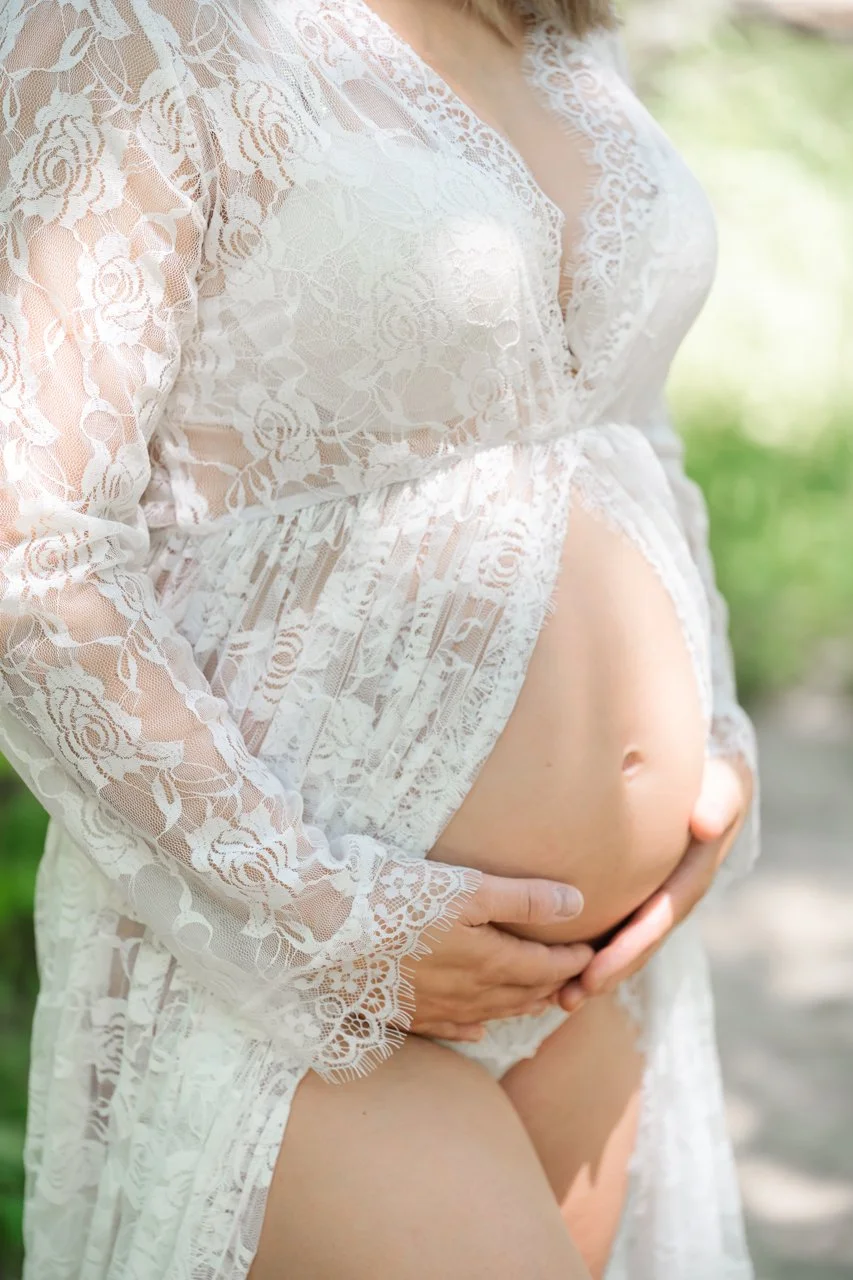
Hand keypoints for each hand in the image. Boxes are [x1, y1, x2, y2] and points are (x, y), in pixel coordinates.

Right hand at [404, 874, 593, 1040]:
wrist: (329, 928)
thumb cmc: (398, 897)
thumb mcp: (466, 887)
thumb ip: (523, 898)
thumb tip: (577, 904)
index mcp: (489, 961)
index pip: (544, 967)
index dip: (571, 961)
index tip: (592, 953)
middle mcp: (467, 993)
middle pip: (522, 994)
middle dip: (553, 987)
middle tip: (575, 981)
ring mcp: (434, 1006)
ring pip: (491, 1013)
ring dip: (520, 1007)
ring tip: (540, 1002)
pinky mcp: (403, 1012)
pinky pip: (450, 1027)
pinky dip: (472, 1027)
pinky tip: (477, 1029)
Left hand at [558, 754, 752, 1014]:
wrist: (712, 780)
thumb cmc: (714, 780)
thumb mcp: (725, 785)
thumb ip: (719, 802)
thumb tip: (703, 824)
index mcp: (692, 877)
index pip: (659, 918)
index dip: (630, 946)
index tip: (598, 970)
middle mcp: (673, 897)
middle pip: (639, 944)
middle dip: (606, 972)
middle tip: (568, 997)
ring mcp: (655, 900)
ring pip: (625, 943)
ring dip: (595, 973)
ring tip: (558, 1000)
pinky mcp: (637, 895)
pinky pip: (614, 927)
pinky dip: (590, 950)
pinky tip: (553, 968)